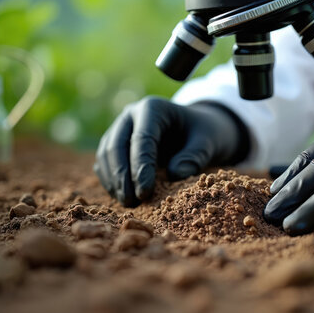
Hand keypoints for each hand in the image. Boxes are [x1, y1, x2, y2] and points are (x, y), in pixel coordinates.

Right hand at [94, 96, 247, 206]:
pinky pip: (105, 163)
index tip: (145, 193)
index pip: (141, 138)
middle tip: (131, 203)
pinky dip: (111, 181)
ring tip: (129, 204)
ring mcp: (119, 128)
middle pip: (116, 145)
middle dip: (121, 176)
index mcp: (153, 108)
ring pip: (106, 154)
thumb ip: (194, 157)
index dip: (140, 167)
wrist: (197, 129)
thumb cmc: (203, 134)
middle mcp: (131, 115)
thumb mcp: (208, 142)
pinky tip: (123, 198)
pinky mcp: (115, 144)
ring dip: (114, 181)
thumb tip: (175, 175)